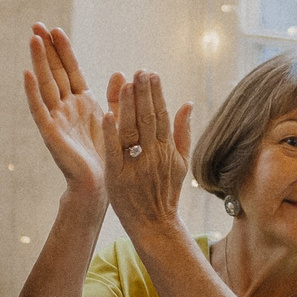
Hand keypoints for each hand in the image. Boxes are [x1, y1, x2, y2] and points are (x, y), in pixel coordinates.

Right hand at [22, 25, 108, 207]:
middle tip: (36, 24)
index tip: (55, 29)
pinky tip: (26, 74)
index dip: (63, 50)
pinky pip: (40, 110)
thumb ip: (117, 98)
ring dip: (39, 62)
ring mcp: (57, 119)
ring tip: (33, 39)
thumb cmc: (107, 156)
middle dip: (46, 48)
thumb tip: (121, 73)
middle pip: (54, 72)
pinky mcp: (51, 134)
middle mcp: (66, 108)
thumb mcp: (116, 121)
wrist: (101, 185)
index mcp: (82, 103)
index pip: (70, 70)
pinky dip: (32, 92)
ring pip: (45, 85)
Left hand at [101, 69, 192, 240]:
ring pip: (132, 130)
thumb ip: (183, 132)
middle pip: (148, 118)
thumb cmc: (166, 193)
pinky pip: (114, 152)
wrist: (155, 225)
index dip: (156, 93)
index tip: (151, 73)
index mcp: (167, 149)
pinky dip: (111, 134)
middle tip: (140, 71)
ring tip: (125, 83)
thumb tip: (188, 103)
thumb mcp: (181, 163)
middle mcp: (153, 154)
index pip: (162, 115)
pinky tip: (108, 115)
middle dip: (144, 93)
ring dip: (129, 106)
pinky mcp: (118, 176)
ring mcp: (136, 165)